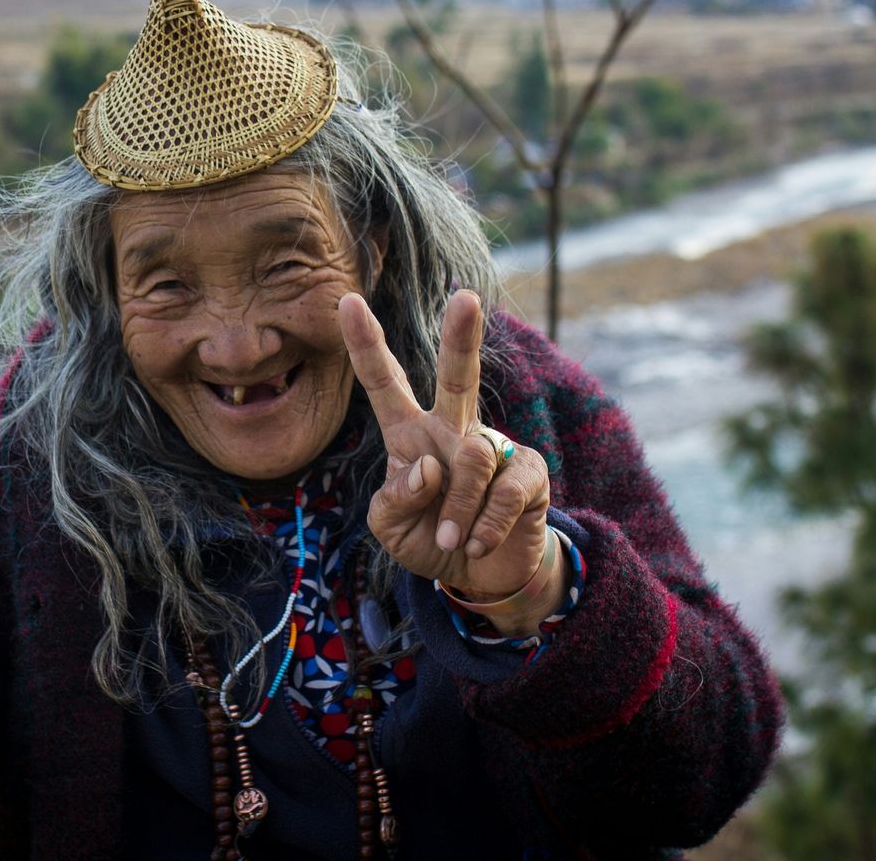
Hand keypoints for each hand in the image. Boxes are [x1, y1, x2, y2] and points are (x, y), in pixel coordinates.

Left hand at [340, 291, 552, 603]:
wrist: (482, 577)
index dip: (365, 344)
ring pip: (470, 460)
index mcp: (409, 434)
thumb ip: (394, 497)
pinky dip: (484, 528)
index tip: (347, 302)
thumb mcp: (389, 526)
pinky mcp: (528, 471)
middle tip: (466, 297)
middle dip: (462, 336)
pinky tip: (477, 543)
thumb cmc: (428, 540)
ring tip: (453, 540)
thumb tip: (428, 465)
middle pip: (457, 375)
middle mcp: (452, 429)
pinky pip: (503, 492)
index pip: (385, 383)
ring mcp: (494, 446)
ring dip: (455, 513)